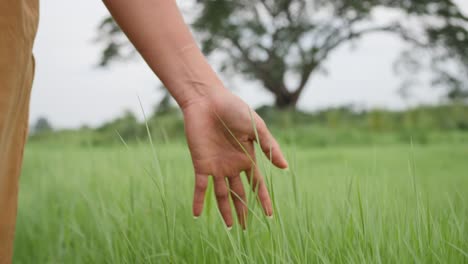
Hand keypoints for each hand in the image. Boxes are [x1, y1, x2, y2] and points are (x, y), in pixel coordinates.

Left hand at [182, 90, 287, 227]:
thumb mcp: (256, 127)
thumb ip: (269, 147)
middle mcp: (232, 165)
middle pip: (239, 193)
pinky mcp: (201, 163)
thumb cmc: (234, 109)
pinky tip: (197, 214)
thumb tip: (285, 168)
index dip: (263, 200)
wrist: (208, 100)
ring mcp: (217, 165)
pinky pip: (200, 186)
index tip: (270, 216)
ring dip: (225, 210)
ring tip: (231, 227)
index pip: (257, 184)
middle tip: (246, 229)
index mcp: (247, 157)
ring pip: (222, 194)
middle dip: (244, 210)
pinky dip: (198, 200)